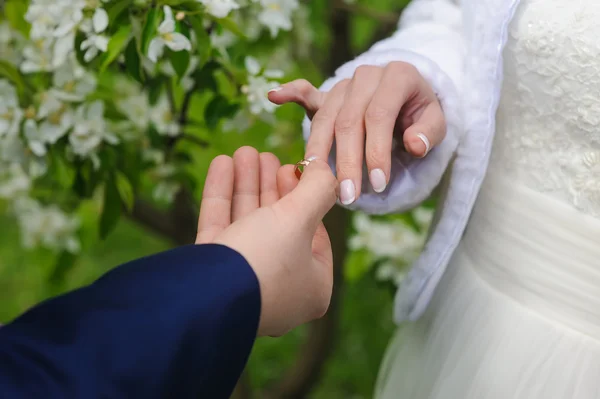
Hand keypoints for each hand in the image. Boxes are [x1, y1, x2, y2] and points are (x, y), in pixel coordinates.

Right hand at [195, 147, 338, 336]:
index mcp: (311, 286)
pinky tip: (221, 163)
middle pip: (278, 225)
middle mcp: (279, 287)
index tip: (292, 169)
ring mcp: (243, 281)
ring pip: (247, 223)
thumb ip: (317, 190)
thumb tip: (324, 167)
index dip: (304, 196)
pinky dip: (221, 195)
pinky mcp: (212, 272)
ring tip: (243, 150)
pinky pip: (221, 229)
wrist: (205, 298)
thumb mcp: (298, 219)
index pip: (314, 234)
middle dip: (270, 184)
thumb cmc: (265, 260)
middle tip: (265, 155)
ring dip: (245, 184)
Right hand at [268, 62, 445, 204]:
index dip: (376, 151)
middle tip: (347, 197)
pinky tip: (274, 96)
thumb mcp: (437, 123)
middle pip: (348, 120)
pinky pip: (307, 93)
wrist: (411, 97)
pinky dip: (291, 93)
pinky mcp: (328, 94)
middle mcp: (367, 76)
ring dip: (319, 152)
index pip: (379, 116)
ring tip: (316, 181)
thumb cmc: (421, 115)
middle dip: (346, 161)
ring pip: (325, 118)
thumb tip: (414, 145)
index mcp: (397, 76)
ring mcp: (344, 85)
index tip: (377, 185)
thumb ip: (429, 133)